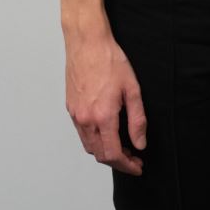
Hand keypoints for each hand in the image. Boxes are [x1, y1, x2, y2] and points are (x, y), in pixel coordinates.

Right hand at [64, 26, 147, 174]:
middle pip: (99, 155)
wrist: (87, 42)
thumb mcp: (132, 89)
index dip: (127, 165)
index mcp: (103, 116)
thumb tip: (140, 143)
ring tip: (122, 146)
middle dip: (118, 161)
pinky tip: (106, 131)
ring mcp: (76, 114)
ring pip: (89, 146)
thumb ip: (137, 120)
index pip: (113, 154)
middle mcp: (86, 119)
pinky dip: (94, 140)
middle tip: (133, 157)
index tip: (138, 166)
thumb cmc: (110, 60)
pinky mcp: (70, 108)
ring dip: (105, 151)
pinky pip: (82, 133)